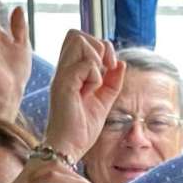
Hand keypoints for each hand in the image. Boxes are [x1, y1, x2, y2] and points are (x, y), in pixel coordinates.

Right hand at [42, 29, 124, 159]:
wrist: (68, 149)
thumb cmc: (81, 129)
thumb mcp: (103, 102)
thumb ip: (112, 82)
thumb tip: (121, 63)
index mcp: (70, 72)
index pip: (79, 38)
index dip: (99, 45)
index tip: (109, 66)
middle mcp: (63, 70)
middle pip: (76, 33)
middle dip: (98, 46)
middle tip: (106, 68)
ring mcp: (62, 76)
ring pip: (79, 41)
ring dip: (96, 58)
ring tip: (97, 81)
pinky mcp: (63, 85)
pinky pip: (86, 64)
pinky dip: (95, 76)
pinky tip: (91, 92)